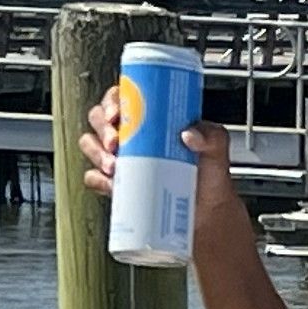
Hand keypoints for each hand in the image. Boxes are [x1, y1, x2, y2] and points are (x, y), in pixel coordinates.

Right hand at [75, 88, 227, 196]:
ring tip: (115, 167)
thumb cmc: (209, 174)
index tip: (117, 113)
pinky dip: (98, 179)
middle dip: (102, 129)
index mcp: (149, 118)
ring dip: (97, 154)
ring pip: (90, 145)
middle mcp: (130, 135)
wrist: (208, 210)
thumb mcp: (217, 148)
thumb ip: (212, 136)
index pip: (120, 98)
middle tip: (115, 143)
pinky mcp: (116, 183)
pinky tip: (113, 184)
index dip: (111, 101)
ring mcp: (121, 158)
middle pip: (98, 119)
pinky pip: (94, 177)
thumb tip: (189, 134)